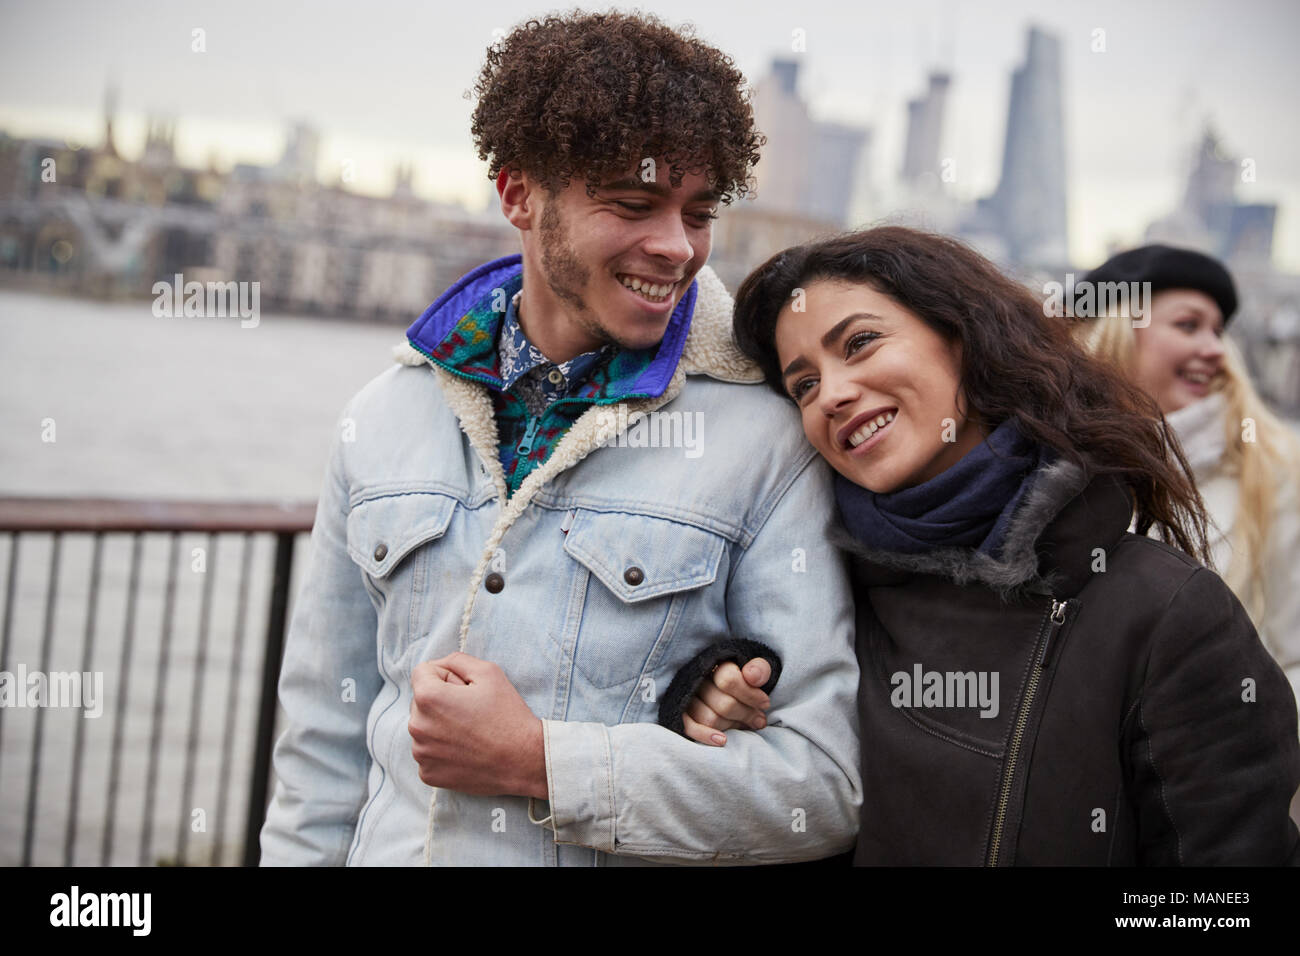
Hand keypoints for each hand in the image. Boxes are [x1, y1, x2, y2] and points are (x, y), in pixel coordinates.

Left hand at [408, 652, 547, 797]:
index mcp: (428, 697)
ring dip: (440, 725)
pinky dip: (442, 750)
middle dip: (440, 701)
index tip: (465, 689)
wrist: (524, 760)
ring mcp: (421, 753)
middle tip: (471, 712)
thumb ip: (456, 659)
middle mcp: (417, 726)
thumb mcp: (488, 671)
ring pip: (424, 727)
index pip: (422, 672)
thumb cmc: (508, 714)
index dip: (446, 675)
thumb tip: (439, 666)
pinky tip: (465, 750)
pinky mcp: (428, 774)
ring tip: (470, 732)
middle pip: (420, 701)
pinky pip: (428, 752)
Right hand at [682, 656, 771, 746]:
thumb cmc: (743, 680)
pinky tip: (723, 740)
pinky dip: (705, 736)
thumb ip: (759, 669)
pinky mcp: (681, 714)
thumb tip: (753, 677)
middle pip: (723, 704)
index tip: (765, 703)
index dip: (751, 695)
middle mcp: (697, 679)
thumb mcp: (755, 669)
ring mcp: (687, 698)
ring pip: (710, 718)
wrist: (726, 687)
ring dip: (732, 726)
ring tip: (746, 726)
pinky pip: (688, 727)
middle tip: (760, 720)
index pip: (729, 680)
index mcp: (714, 664)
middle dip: (746, 714)